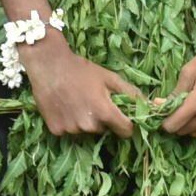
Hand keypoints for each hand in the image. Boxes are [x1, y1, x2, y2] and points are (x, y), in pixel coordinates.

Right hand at [21, 33, 137, 137]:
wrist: (48, 65)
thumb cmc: (81, 69)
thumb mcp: (108, 77)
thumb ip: (129, 92)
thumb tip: (148, 103)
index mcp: (104, 112)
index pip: (126, 131)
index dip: (127, 125)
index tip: (123, 119)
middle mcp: (88, 125)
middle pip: (104, 129)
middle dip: (102, 119)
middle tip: (92, 100)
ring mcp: (70, 129)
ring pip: (86, 130)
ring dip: (85, 121)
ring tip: (76, 101)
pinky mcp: (56, 130)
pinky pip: (68, 131)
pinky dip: (68, 122)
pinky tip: (64, 106)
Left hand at [163, 30, 195, 137]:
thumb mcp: (190, 70)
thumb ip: (176, 92)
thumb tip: (159, 105)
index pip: (175, 125)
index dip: (165, 122)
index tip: (162, 113)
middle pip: (185, 130)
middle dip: (176, 122)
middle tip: (174, 109)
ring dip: (190, 126)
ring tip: (190, 109)